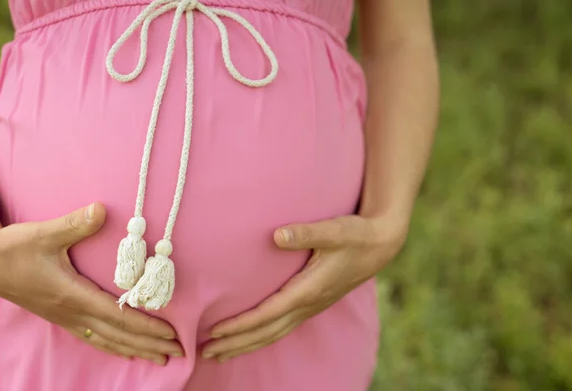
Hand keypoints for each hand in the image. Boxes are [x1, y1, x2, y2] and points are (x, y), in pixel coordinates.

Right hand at [0, 203, 181, 364]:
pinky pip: (93, 337)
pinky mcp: (60, 317)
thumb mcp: (44, 233)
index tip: (170, 333)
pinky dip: (113, 346)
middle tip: (177, 352)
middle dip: (149, 344)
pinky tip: (124, 350)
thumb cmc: (15, 248)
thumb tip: (101, 209)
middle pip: (118, 335)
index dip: (145, 326)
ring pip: (106, 340)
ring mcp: (65, 318)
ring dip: (135, 349)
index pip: (118, 316)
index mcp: (72, 294)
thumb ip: (75, 223)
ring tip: (158, 358)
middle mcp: (72, 312)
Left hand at [202, 214, 407, 361]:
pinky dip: (262, 336)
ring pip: (274, 334)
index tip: (215, 332)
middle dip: (236, 343)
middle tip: (205, 352)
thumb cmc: (355, 236)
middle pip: (266, 332)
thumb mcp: (333, 230)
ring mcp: (311, 307)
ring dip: (246, 345)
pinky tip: (252, 338)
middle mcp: (308, 304)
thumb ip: (305, 233)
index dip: (241, 325)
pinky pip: (282, 327)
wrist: (379, 245)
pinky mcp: (312, 303)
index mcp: (308, 290)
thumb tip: (277, 236)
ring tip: (220, 354)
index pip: (267, 314)